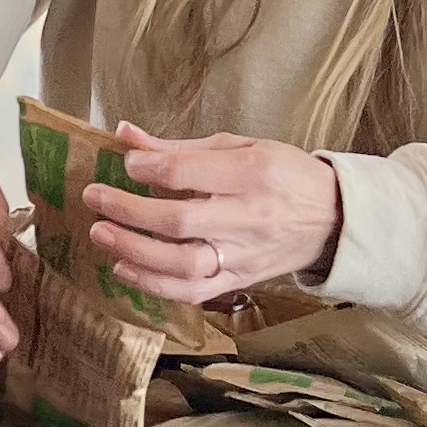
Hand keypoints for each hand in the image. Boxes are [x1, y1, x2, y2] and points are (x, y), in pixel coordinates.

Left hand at [86, 126, 341, 301]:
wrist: (333, 219)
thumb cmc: (283, 175)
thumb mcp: (240, 146)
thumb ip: (180, 146)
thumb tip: (126, 135)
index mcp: (253, 173)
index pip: (189, 172)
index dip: (149, 167)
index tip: (124, 164)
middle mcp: (249, 217)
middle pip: (180, 221)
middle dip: (129, 211)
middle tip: (94, 198)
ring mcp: (245, 255)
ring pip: (184, 264)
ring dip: (135, 252)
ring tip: (101, 235)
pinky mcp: (241, 281)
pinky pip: (194, 291)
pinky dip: (155, 285)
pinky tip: (125, 269)